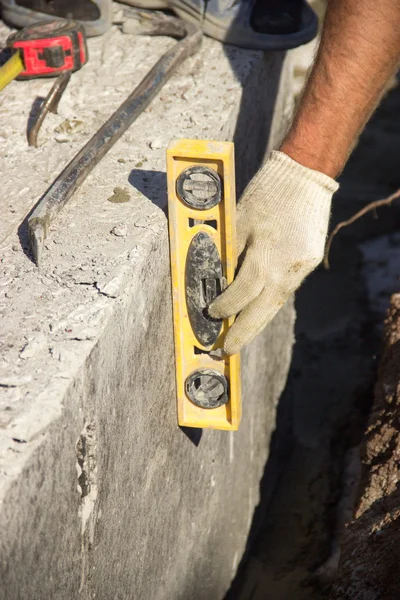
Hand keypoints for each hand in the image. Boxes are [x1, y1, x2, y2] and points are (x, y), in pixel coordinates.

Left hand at [209, 151, 337, 354]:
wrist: (305, 175)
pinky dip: (270, 301)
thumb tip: (217, 279)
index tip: (211, 314)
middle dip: (244, 333)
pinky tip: (258, 310)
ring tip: (240, 336)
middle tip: (226, 351)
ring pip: (276, 303)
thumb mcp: (239, 219)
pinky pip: (286, 288)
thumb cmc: (267, 193)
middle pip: (263, 310)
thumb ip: (229, 252)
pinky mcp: (310, 261)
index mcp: (268, 254)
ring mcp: (303, 266)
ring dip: (257, 321)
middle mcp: (288, 266)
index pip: (243, 292)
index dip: (225, 306)